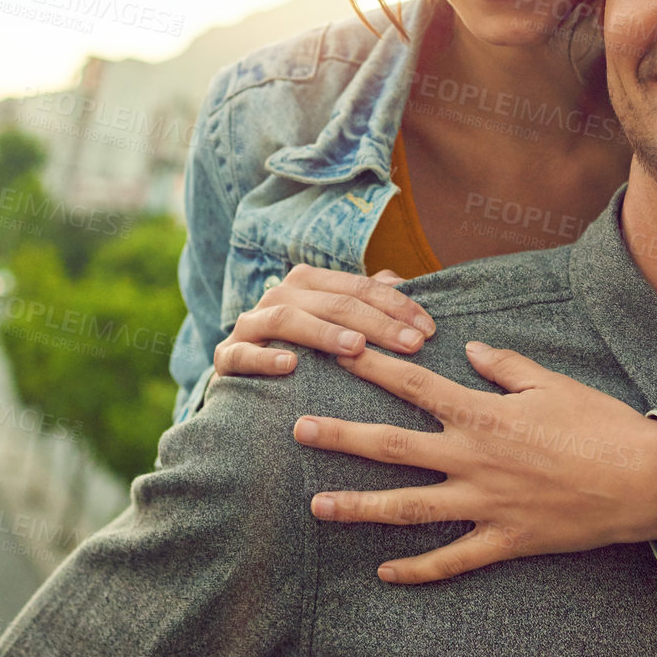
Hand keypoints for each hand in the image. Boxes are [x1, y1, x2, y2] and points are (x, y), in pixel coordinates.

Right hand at [214, 266, 435, 376]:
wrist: (243, 374)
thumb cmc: (303, 347)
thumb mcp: (335, 322)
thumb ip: (365, 300)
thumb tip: (403, 282)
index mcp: (309, 282)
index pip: (360, 287)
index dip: (397, 305)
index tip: (429, 330)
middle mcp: (280, 295)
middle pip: (333, 302)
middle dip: (376, 322)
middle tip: (411, 344)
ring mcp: (251, 323)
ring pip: (289, 319)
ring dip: (325, 332)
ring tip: (356, 348)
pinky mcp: (228, 355)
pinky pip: (244, 353)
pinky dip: (266, 357)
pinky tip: (291, 366)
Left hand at [293, 342, 656, 583]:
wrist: (643, 481)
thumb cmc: (600, 425)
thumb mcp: (553, 383)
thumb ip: (506, 367)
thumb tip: (472, 349)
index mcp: (484, 414)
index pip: (416, 384)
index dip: (374, 366)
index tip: (338, 352)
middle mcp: (474, 458)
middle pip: (394, 447)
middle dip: (342, 438)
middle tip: (298, 430)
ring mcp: (485, 504)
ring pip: (409, 507)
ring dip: (360, 507)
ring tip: (318, 506)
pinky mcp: (503, 540)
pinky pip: (451, 560)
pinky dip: (417, 569)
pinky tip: (384, 571)